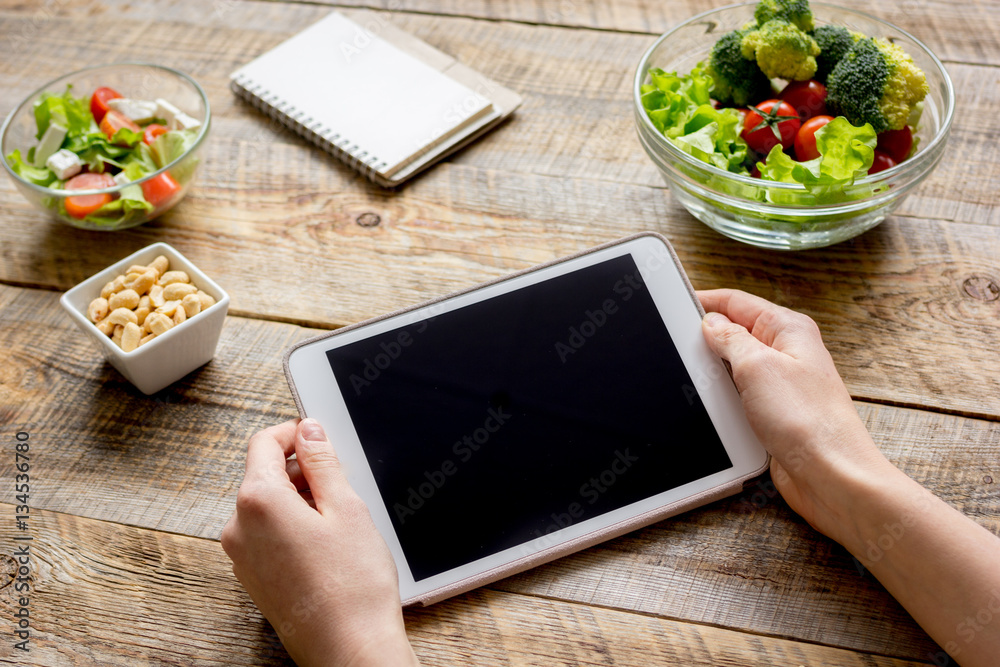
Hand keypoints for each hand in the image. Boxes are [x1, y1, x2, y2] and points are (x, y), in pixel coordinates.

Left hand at [221, 419, 418, 666]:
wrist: (349, 650)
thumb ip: (323, 462)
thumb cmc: (353, 587)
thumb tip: (309, 430)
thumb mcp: (347, 508)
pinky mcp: (251, 578)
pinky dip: (291, 525)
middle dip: (300, 470)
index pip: (263, 443)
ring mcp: (241, 557)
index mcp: (258, 502)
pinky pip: (265, 534)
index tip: (318, 435)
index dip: (294, 432)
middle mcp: (238, 528)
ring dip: (298, 499)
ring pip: (266, 506)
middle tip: (342, 484)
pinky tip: (326, 545)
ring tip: (339, 520)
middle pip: (263, 474)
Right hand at [697, 288, 897, 540]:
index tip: (677, 303)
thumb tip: (710, 323)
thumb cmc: (807, 421)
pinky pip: (740, 393)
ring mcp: (782, 383)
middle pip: (736, 331)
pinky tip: (712, 401)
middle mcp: (788, 352)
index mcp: (789, 329)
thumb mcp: (756, 365)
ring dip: (715, 369)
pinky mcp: (775, 411)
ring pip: (736, 364)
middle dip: (707, 336)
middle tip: (678, 341)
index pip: (738, 301)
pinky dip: (724, 395)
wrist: (829, 474)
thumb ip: (729, 338)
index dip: (706, 300)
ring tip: (694, 373)